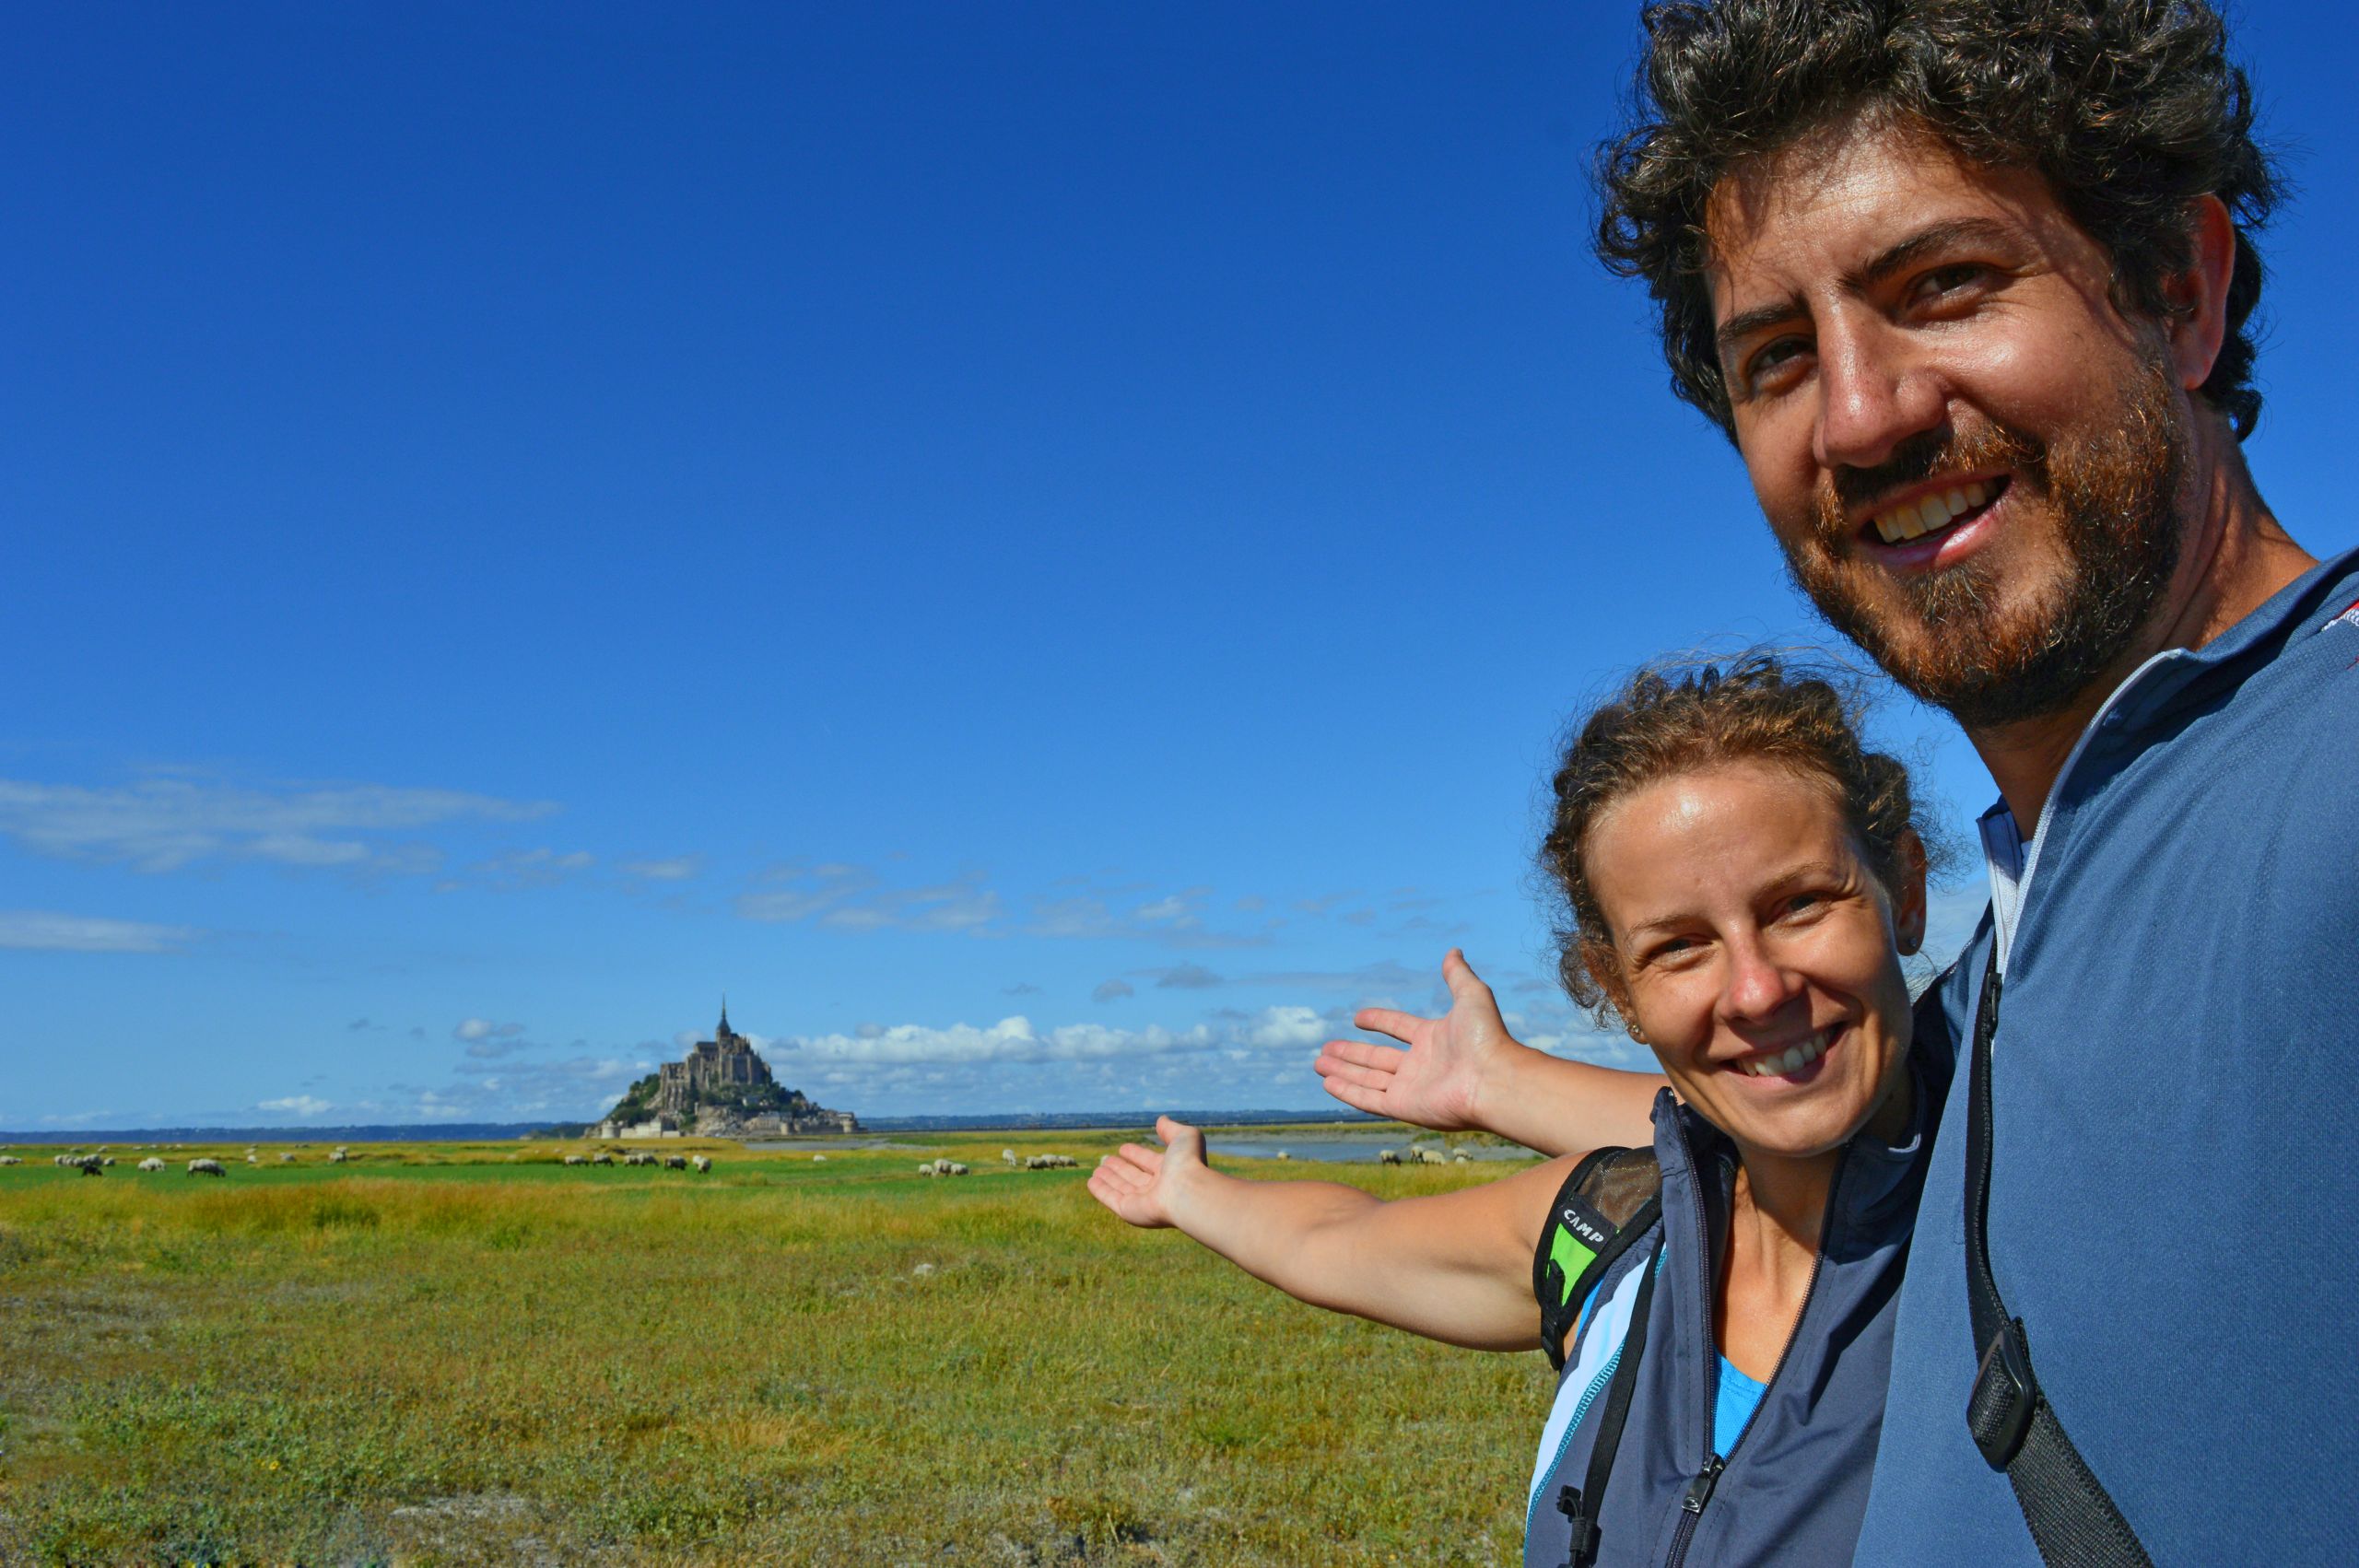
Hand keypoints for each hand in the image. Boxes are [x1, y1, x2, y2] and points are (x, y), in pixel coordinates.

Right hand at [1088, 1115, 1207, 1229]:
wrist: (1188, 1192)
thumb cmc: (1188, 1163)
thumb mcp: (1184, 1137)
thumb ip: (1171, 1129)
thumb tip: (1161, 1120)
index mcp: (1171, 1171)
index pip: (1149, 1162)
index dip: (1136, 1155)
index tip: (1123, 1149)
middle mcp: (1157, 1188)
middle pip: (1134, 1177)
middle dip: (1120, 1169)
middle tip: (1107, 1159)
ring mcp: (1143, 1201)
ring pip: (1122, 1188)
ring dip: (1109, 1179)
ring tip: (1096, 1169)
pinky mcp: (1129, 1211)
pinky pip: (1112, 1199)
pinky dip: (1101, 1191)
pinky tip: (1091, 1182)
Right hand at [1314, 948, 1517, 1131]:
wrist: (1494, 1079)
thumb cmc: (1486, 1038)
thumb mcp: (1472, 995)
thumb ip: (1457, 975)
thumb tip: (1453, 951)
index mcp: (1433, 1039)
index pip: (1398, 1027)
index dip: (1379, 1021)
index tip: (1358, 1017)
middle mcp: (1420, 1065)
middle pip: (1376, 1058)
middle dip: (1350, 1053)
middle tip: (1325, 1049)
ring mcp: (1410, 1088)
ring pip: (1368, 1078)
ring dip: (1342, 1071)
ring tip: (1319, 1064)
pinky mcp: (1403, 1107)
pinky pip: (1369, 1099)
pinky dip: (1348, 1092)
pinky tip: (1328, 1084)